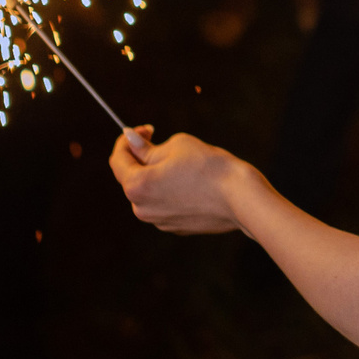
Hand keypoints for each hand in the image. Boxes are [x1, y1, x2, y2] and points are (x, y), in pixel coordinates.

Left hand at [109, 125, 248, 234]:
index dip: (128, 139)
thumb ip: (148, 146)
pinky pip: (165, 204)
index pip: (117, 159)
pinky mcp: (176, 228)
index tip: (146, 130)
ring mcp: (159, 221)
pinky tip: (192, 181)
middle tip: (161, 140)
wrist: (240, 197)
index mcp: (136, 186)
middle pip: (132, 178)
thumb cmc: (209, 166)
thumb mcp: (176, 145)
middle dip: (142, 158)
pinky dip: (171, 191)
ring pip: (149, 192)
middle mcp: (141, 208)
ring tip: (183, 163)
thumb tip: (131, 141)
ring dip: (157, 175)